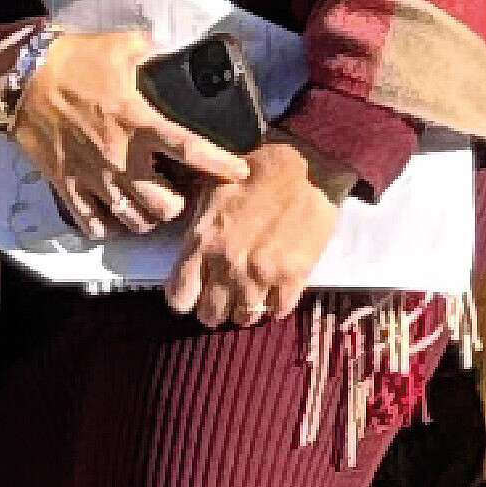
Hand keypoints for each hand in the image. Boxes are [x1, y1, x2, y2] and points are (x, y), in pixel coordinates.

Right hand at [0, 21, 249, 243]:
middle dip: (177, 202)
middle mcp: (120, 156)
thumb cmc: (73, 58)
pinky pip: (92, 223)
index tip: (240, 171)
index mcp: (138, 120)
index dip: (220, 164)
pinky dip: (107, 225)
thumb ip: (156, 57)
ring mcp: (92, 175)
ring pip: (132, 220)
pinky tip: (113, 215)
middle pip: (164, 204)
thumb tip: (176, 61)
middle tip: (177, 191)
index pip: (190, 149)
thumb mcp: (125, 46)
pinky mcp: (66, 184)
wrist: (22, 75)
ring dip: (147, 218)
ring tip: (149, 207)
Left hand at [164, 136, 342, 326]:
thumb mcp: (210, 192)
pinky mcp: (293, 278)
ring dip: (245, 311)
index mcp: (202, 243)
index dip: (186, 299)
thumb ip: (197, 229)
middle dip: (215, 309)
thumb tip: (188, 252)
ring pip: (245, 318)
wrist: (305, 169)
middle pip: (211, 314)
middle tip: (224, 299)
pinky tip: (275, 294)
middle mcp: (227, 265)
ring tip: (250, 298)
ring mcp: (261, 275)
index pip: (180, 298)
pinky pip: (278, 310)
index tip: (195, 294)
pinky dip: (275, 306)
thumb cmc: (254, 174)